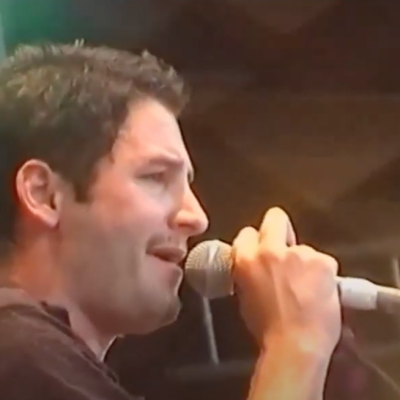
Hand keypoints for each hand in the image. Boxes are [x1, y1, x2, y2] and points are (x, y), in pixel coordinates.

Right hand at [232, 207, 340, 356]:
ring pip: (303, 248)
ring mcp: (299, 254)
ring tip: (306, 287)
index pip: (247, 233)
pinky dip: (323, 274)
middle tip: (285, 246)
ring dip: (304, 261)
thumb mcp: (245, 296)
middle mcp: (270, 250)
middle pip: (275, 218)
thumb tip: (258, 267)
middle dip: (279, 228)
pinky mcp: (323, 262)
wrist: (295, 344)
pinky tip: (320, 292)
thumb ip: (250, 273)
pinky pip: (323, 262)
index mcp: (246, 259)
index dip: (255, 241)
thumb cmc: (267, 329)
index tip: (261, 250)